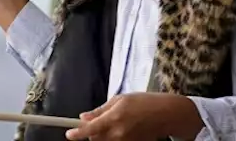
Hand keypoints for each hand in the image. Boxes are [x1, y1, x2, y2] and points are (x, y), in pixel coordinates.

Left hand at [65, 93, 202, 140]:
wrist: (166, 115)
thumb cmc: (144, 102)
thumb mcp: (120, 99)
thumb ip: (100, 110)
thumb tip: (84, 117)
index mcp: (114, 118)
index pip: (89, 130)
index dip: (77, 134)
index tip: (69, 134)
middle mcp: (118, 134)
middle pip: (95, 139)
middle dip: (91, 132)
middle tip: (98, 122)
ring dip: (103, 136)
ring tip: (114, 124)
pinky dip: (114, 139)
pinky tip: (123, 129)